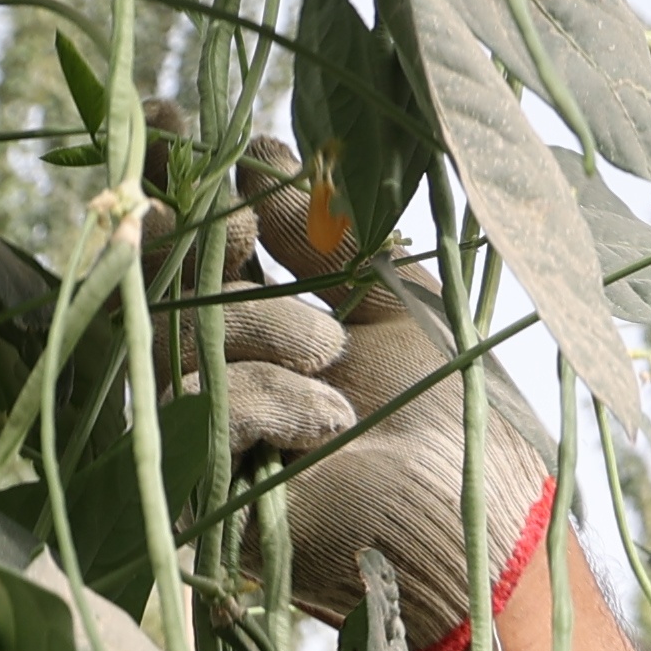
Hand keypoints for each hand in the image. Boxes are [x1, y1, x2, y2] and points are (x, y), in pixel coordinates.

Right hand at [191, 171, 546, 650]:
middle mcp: (229, 376)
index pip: (208, 246)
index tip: (178, 121)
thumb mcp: (396, 299)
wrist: (479, 529)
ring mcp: (207, 434)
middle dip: (199, 238)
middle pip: (172, 283)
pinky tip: (329, 423)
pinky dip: (267, 397)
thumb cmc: (458, 421)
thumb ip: (325, 233)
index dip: (189, 182)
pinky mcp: (197, 491)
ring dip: (262, 328)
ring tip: (331, 353)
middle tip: (228, 217)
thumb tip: (255, 150)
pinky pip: (197, 403)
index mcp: (274, 330)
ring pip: (179, 336)